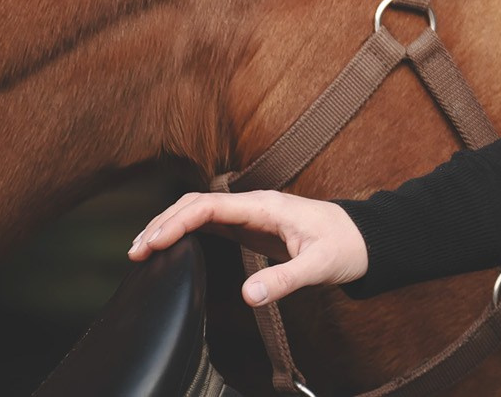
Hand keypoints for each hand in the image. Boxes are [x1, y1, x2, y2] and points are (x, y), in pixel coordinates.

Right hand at [129, 189, 370, 305]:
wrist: (365, 238)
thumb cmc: (346, 246)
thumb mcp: (319, 266)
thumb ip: (285, 280)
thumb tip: (247, 296)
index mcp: (265, 206)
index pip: (209, 206)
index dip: (176, 223)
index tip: (152, 245)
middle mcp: (254, 205)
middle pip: (196, 204)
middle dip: (162, 223)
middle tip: (134, 252)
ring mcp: (252, 215)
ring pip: (200, 211)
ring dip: (169, 225)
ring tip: (141, 250)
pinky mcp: (253, 227)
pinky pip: (211, 223)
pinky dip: (185, 232)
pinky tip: (170, 248)